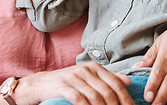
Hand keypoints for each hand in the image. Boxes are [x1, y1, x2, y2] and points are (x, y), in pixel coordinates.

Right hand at [14, 62, 134, 104]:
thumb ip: (107, 77)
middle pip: (108, 92)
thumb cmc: (65, 83)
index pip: (116, 83)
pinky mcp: (63, 86)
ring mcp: (74, 77)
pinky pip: (80, 100)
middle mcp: (85, 69)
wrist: (38, 84)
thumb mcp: (86, 77)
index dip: (125, 99)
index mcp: (94, 67)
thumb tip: (128, 80)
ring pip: (96, 97)